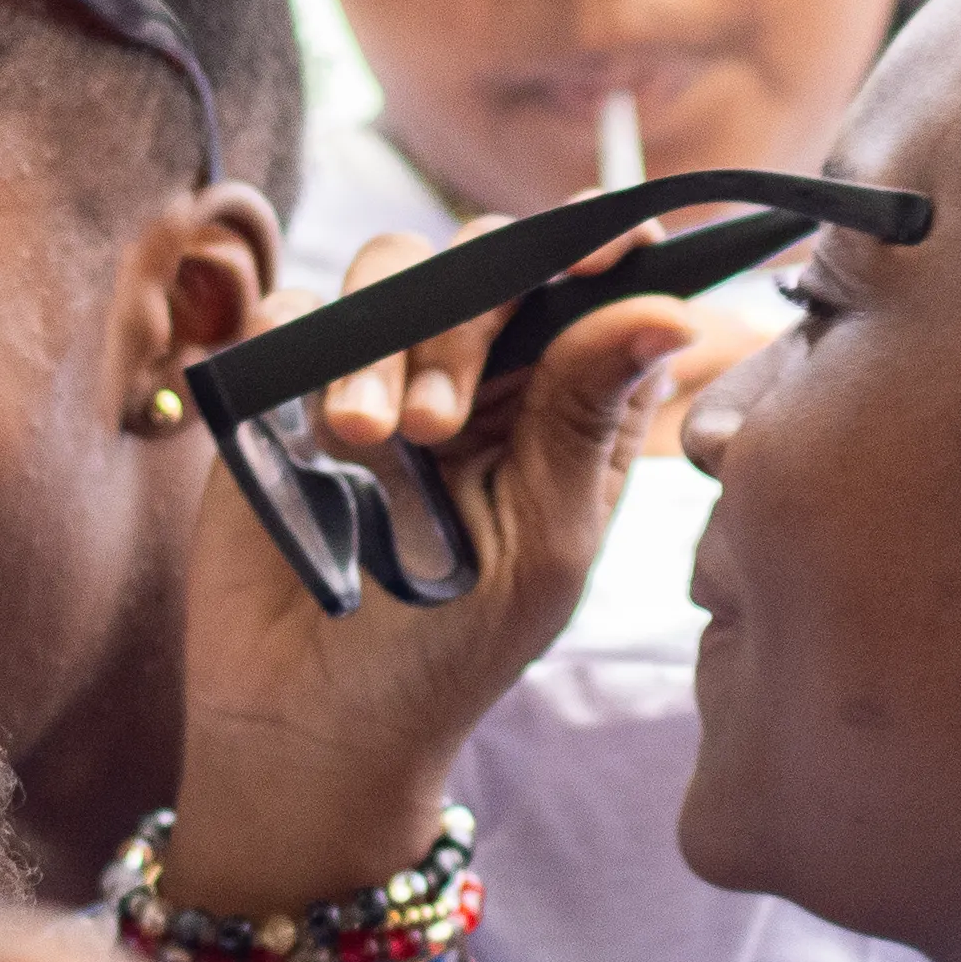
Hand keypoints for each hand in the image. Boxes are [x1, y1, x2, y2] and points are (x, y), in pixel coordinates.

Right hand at [170, 224, 715, 918]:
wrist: (312, 719)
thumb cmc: (451, 649)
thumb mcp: (540, 544)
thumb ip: (585, 418)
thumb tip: (670, 310)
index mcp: (564, 403)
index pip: (594, 286)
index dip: (603, 245)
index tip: (610, 242)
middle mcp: (481, 370)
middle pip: (485, 256)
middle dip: (464, 320)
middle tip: (433, 428)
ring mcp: (383, 368)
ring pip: (390, 268)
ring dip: (380, 342)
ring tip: (365, 440)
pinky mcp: (290, 384)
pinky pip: (294, 307)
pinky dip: (300, 338)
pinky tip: (307, 420)